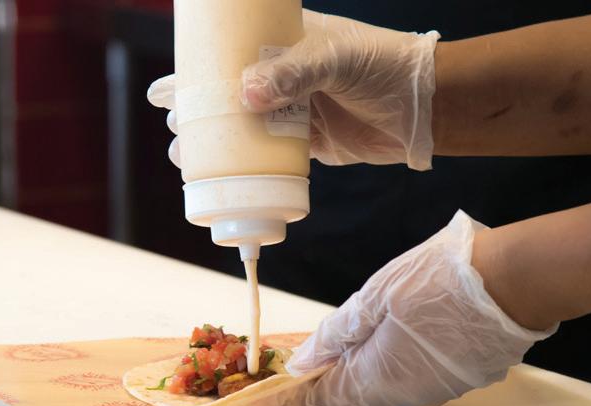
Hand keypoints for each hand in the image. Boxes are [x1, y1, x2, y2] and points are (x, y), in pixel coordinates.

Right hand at [147, 10, 439, 170]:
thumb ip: (292, 74)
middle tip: (175, 129)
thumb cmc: (385, 66)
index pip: (227, 54)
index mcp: (285, 42)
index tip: (164, 92)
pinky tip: (221, 177)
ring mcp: (294, 110)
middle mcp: (284, 76)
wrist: (426, 108)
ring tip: (185, 158)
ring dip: (213, 144)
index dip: (193, 72)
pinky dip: (243, 165)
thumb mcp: (335, 60)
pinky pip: (267, 154)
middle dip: (196, 113)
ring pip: (242, 128)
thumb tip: (244, 97)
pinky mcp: (308, 143)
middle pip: (226, 95)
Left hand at [245, 211, 556, 405]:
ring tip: (335, 358)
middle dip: (318, 395)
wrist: (514, 281)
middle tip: (295, 381)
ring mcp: (432, 390)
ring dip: (353, 381)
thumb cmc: (442, 279)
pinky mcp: (456, 379)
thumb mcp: (373, 296)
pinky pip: (408, 384)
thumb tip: (304, 360)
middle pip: (347, 404)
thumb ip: (335, 333)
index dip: (286, 402)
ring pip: (379, 394)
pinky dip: (385, 372)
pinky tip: (383, 348)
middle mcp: (401, 394)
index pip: (317, 399)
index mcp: (373, 375)